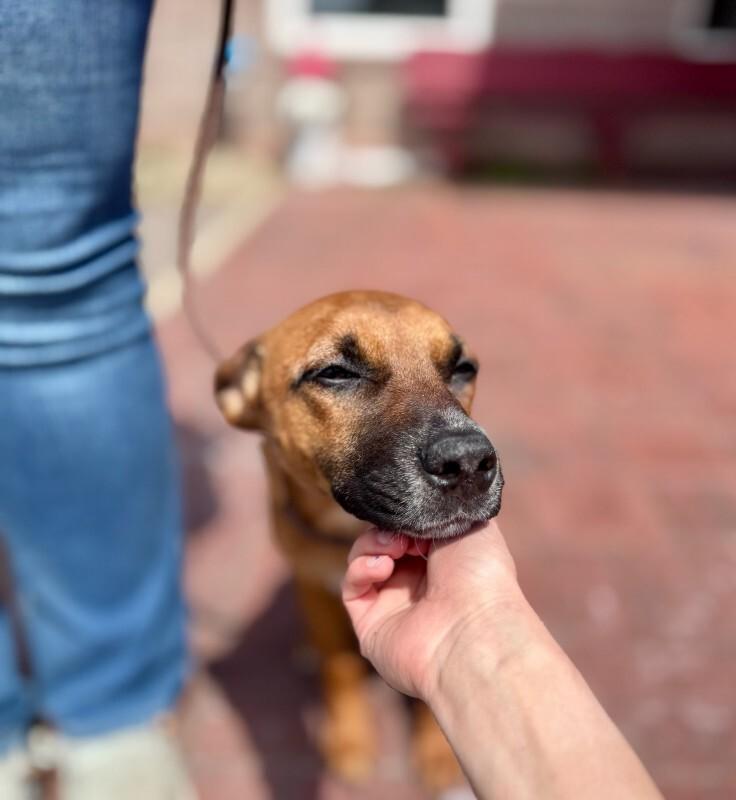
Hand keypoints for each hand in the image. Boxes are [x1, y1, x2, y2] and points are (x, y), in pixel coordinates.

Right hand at [342, 520, 519, 701]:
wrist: (474, 629)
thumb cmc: (483, 577)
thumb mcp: (473, 524)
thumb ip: (444, 507)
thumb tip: (417, 504)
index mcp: (444, 562)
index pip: (409, 530)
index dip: (405, 517)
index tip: (414, 511)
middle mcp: (418, 584)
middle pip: (383, 541)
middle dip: (388, 528)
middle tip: (403, 532)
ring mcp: (392, 605)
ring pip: (364, 559)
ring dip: (373, 543)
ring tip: (394, 547)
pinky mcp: (369, 624)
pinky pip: (352, 587)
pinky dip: (361, 568)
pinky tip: (383, 567)